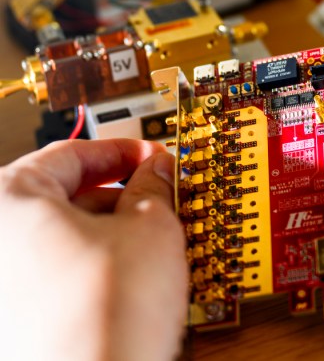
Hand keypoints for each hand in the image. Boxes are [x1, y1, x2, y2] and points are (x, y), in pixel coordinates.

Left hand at [0, 139, 187, 360]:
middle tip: (160, 200)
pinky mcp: (12, 318)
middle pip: (62, 196)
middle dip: (119, 196)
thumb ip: (154, 188)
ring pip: (60, 238)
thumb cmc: (103, 317)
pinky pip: (54, 274)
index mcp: (8, 201)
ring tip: (152, 244)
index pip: (72, 154)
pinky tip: (129, 278)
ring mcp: (1, 283)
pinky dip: (91, 267)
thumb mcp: (151, 229)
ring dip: (108, 233)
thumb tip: (157, 173)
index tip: (152, 157)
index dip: (123, 152)